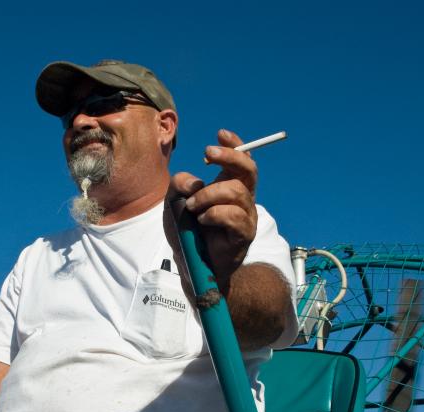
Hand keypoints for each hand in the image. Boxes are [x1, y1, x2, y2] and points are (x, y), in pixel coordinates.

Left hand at [170, 129, 257, 289]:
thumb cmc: (188, 233)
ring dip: (208, 195)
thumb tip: (194, 181)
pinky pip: (233, 216)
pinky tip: (202, 221)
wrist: (194, 266)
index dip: (234, 145)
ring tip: (193, 207)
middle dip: (229, 157)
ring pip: (235, 191)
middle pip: (248, 169)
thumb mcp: (174, 203)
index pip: (240, 160)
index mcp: (229, 187)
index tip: (220, 133)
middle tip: (208, 154)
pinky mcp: (244, 234)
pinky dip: (213, 214)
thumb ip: (179, 185)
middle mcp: (242, 199)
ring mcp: (246, 216)